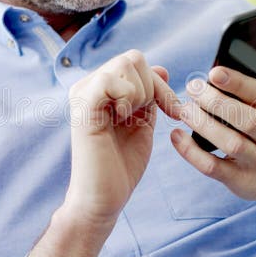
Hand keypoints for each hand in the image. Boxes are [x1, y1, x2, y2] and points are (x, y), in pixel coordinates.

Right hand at [63, 49, 181, 225]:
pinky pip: (110, 79)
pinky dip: (126, 97)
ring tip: (127, 119)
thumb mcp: (143, 123)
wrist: (103, 198)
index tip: (173, 112)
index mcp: (102, 90)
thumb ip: (150, 96)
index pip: (137, 62)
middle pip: (133, 58)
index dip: (160, 85)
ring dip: (140, 93)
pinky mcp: (82, 105)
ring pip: (126, 63)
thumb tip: (162, 68)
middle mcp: (88, 86)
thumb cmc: (121, 166)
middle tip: (142, 117)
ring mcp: (83, 93)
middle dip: (151, 87)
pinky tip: (120, 119)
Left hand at [171, 50, 255, 234]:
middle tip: (193, 88)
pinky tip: (176, 137)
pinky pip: (213, 167)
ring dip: (204, 125)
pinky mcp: (239, 180)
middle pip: (246, 119)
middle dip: (217, 102)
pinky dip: (192, 153)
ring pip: (231, 143)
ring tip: (184, 109)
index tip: (214, 72)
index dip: (238, 83)